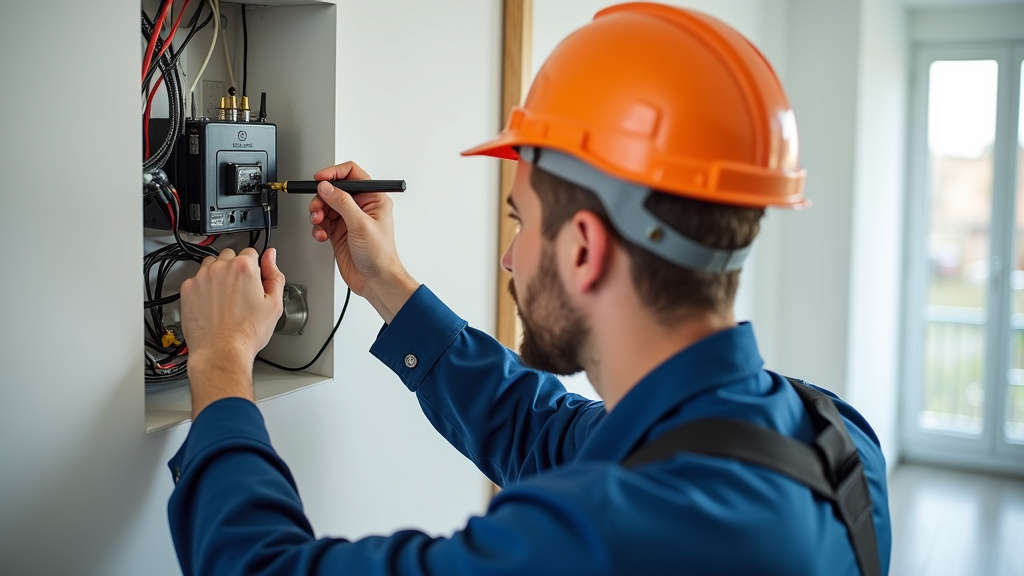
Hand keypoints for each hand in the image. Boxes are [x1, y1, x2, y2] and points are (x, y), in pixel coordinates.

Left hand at [180, 247, 284, 417]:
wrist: (221, 352)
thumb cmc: (246, 333)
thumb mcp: (274, 304)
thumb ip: (275, 274)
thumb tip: (272, 257)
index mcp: (244, 268)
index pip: (251, 252)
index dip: (255, 268)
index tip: (253, 280)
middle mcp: (220, 268)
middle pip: (230, 256)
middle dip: (236, 269)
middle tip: (240, 291)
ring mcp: (201, 278)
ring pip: (211, 265)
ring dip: (218, 275)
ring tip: (225, 298)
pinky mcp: (187, 289)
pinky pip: (196, 280)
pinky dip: (203, 288)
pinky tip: (212, 304)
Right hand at [309, 162, 417, 322]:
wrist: (376, 281)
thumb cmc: (380, 256)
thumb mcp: (361, 225)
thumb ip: (342, 203)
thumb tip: (327, 187)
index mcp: (373, 199)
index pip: (352, 174)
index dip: (334, 173)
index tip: (320, 179)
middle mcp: (361, 207)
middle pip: (334, 190)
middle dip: (322, 198)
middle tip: (317, 209)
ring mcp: (349, 219)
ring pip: (326, 206)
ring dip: (318, 213)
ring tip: (318, 223)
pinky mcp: (339, 232)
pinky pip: (323, 222)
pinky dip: (318, 227)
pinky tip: (321, 234)